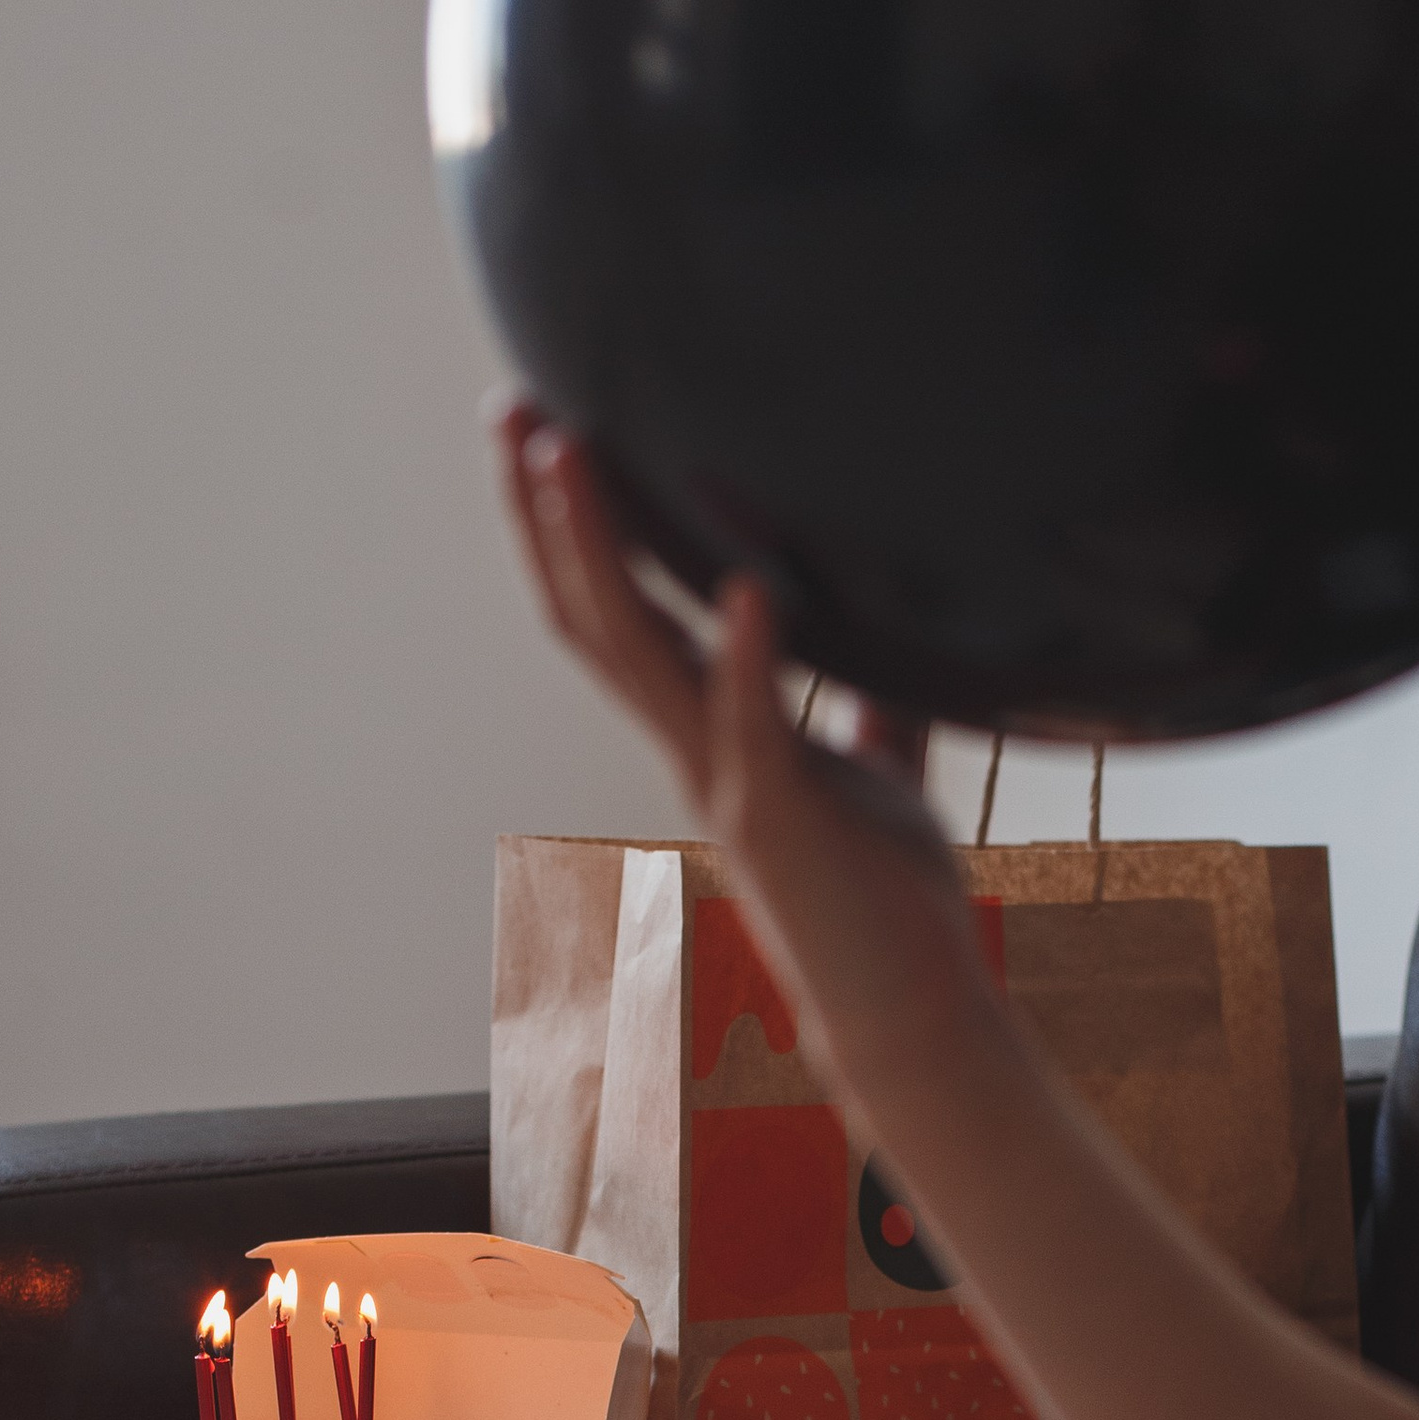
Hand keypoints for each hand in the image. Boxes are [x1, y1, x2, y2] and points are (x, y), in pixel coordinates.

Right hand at [490, 399, 984, 1081]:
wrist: (909, 1011)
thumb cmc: (890, 896)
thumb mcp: (877, 774)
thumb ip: (866, 709)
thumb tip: (883, 653)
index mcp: (709, 730)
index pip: (617, 611)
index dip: (573, 526)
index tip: (547, 428)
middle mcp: (694, 751)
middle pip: (589, 613)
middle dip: (544, 512)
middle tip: (508, 408)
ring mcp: (727, 784)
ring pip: (635, 656)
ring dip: (600, 550)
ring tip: (573, 452)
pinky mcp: (783, 820)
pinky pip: (753, 729)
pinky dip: (746, 659)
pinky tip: (744, 589)